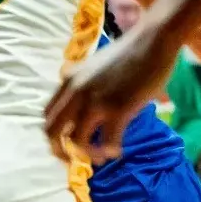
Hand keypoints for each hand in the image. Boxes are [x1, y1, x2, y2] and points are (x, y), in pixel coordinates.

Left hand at [44, 24, 179, 161]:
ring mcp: (96, 102)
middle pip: (52, 132)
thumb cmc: (128, 53)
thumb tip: (81, 106)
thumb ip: (81, 84)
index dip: (54, 135)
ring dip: (89, 154)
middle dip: (60, 151)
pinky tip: (117, 151)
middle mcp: (76, 92)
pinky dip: (110, 152)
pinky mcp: (118, 109)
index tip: (66, 144)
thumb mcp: (93, 66)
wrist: (152, 40)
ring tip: (102, 156)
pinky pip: (107, 142)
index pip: (48, 115)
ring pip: (78, 142)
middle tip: (75, 160)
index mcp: (68, 81)